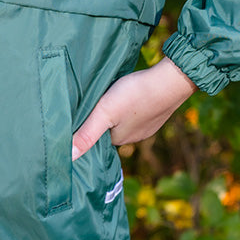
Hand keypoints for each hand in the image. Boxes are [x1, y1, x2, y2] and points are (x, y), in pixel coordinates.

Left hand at [72, 56, 196, 160]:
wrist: (170, 81)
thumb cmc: (135, 95)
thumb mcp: (105, 112)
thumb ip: (87, 133)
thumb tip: (68, 158)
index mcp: (120, 139)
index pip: (97, 137)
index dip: (88, 127)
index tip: (79, 116)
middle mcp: (135, 136)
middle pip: (111, 129)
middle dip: (102, 119)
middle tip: (91, 102)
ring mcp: (149, 125)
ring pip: (125, 120)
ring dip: (117, 111)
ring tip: (108, 96)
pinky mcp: (157, 112)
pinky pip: (138, 111)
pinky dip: (132, 105)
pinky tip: (129, 94)